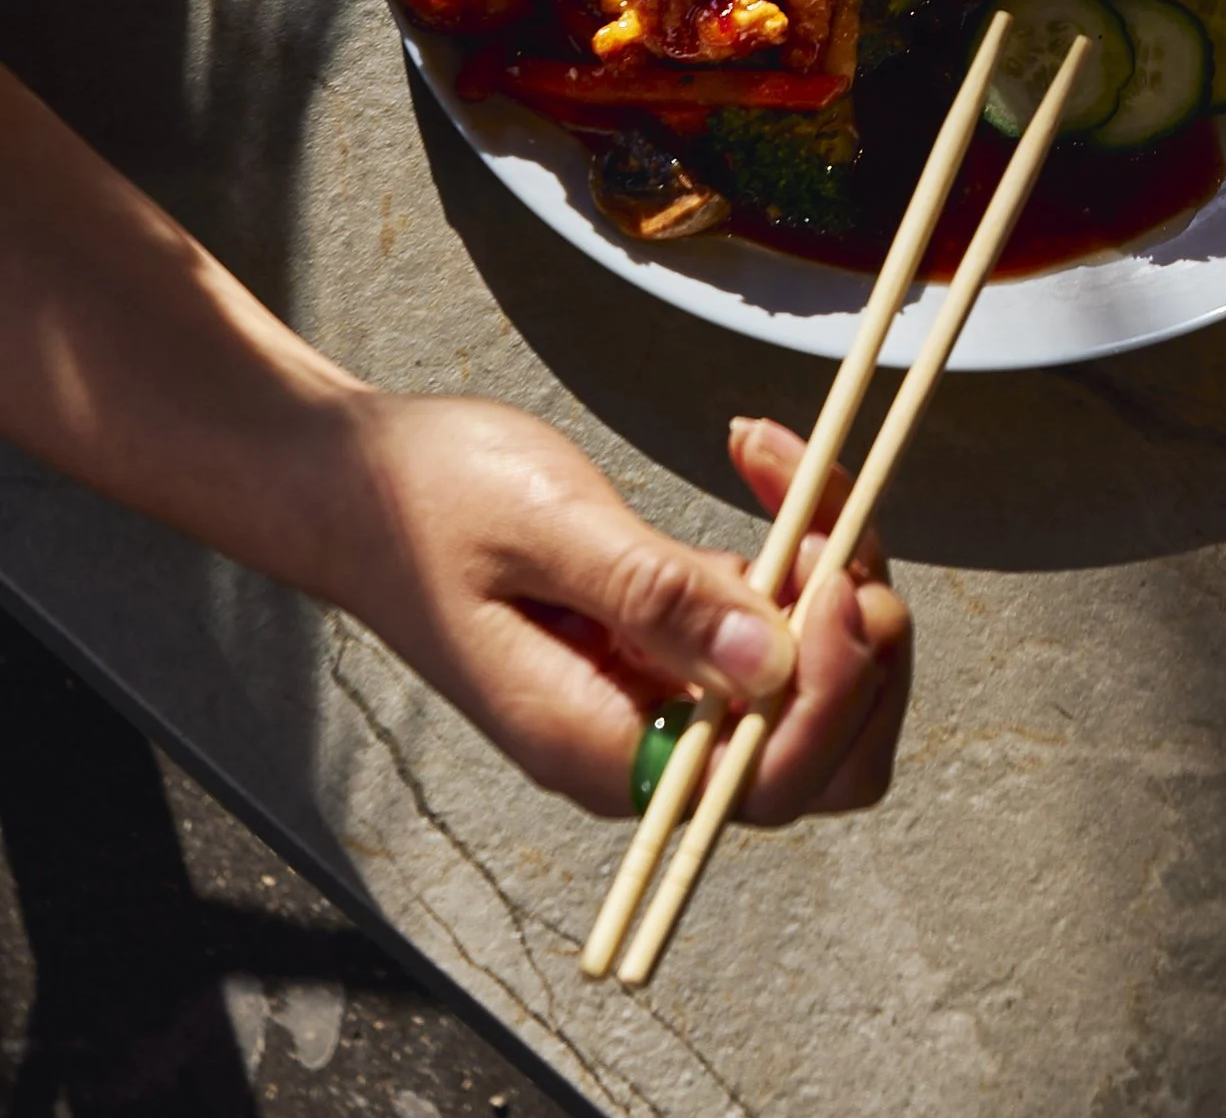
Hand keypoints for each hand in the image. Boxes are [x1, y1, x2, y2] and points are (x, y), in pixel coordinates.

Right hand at [325, 393, 909, 818]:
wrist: (354, 483)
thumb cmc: (427, 502)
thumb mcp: (547, 529)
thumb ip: (659, 599)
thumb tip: (772, 662)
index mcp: (596, 747)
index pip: (763, 782)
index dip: (830, 694)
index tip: (834, 580)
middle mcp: (638, 743)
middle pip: (812, 757)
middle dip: (859, 650)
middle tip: (831, 525)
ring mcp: (657, 695)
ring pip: (809, 687)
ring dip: (835, 582)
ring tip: (786, 467)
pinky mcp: (668, 641)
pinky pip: (772, 626)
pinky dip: (795, 548)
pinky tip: (757, 456)